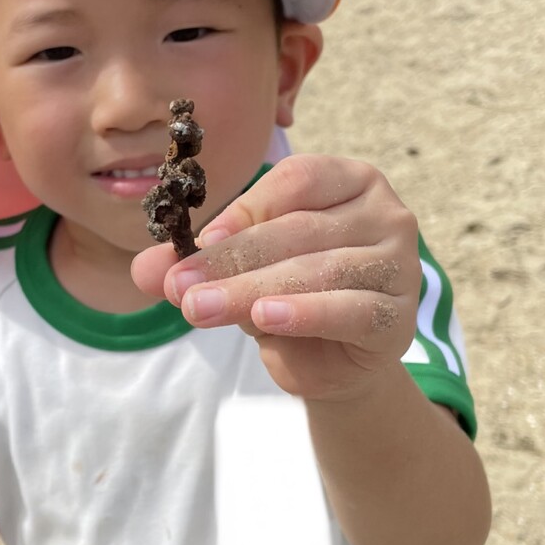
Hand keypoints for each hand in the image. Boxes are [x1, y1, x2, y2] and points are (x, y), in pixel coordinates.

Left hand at [131, 156, 420, 402]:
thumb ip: (197, 264)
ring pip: (320, 271)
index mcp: (348, 181)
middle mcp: (385, 214)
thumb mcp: (239, 273)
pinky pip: (351, 311)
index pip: (296, 181)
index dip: (245, 208)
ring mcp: (400, 265)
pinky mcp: (400, 317)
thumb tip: (145, 269)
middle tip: (178, 286)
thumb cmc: (290, 296)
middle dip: (232, 259)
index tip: (196, 242)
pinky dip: (306, 314)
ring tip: (199, 309)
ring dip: (252, 290)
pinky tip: (265, 319)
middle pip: (300, 229)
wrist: (335, 363)